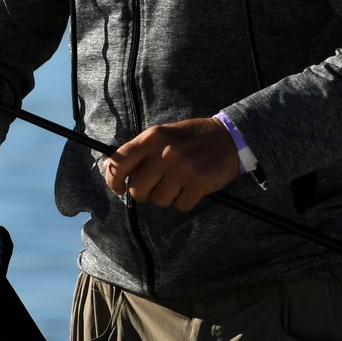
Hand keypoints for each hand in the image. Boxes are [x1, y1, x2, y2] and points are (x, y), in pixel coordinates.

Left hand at [102, 116, 241, 211]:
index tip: (119, 188)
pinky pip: (181, 205)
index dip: (113, 180)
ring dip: (167, 197)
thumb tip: (118, 174)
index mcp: (151, 138)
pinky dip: (185, 201)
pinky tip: (192, 188)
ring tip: (178, 183)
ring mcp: (182, 168)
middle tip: (156, 186)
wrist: (228, 137)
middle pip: (137, 190)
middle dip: (144, 194)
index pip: (118, 163)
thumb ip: (141, 152)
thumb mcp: (162, 135)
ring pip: (158, 200)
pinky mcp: (199, 182)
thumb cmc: (189, 138)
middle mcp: (164, 152)